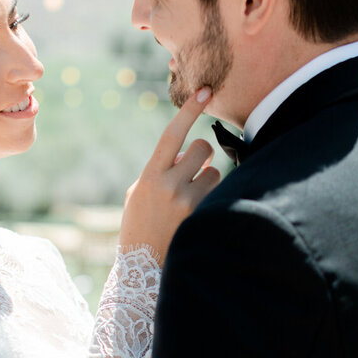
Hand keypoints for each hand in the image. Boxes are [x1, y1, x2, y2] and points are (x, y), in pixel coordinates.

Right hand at [119, 87, 220, 257]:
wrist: (143, 267)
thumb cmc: (140, 225)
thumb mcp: (139, 194)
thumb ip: (161, 169)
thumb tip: (189, 153)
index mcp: (150, 175)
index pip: (173, 134)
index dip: (190, 110)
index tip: (205, 91)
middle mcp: (169, 185)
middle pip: (202, 150)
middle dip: (202, 155)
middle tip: (193, 169)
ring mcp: (188, 203)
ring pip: (215, 172)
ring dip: (207, 181)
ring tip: (190, 201)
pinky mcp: (203, 217)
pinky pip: (219, 194)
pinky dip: (212, 198)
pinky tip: (197, 214)